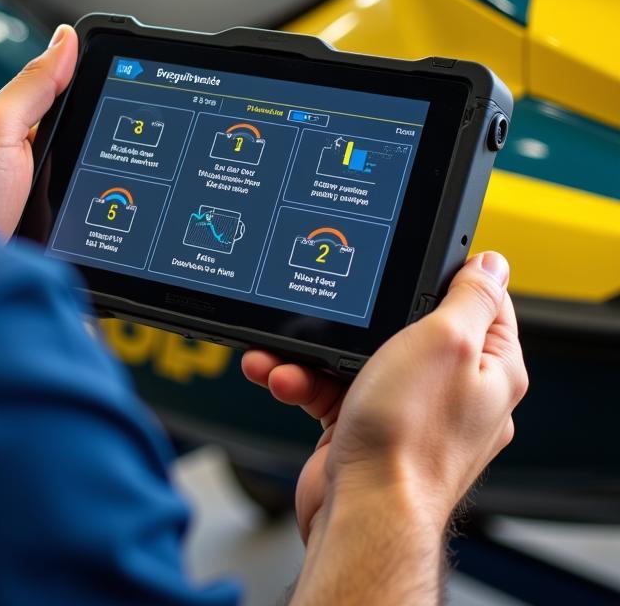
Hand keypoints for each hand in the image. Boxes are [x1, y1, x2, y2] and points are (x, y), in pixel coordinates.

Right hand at [243, 252, 527, 542]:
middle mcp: (451, 390)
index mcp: (488, 368)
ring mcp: (405, 410)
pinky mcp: (363, 427)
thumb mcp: (446, 342)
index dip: (445, 276)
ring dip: (312, 353)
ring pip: (355, 357)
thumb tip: (490, 263)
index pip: (479, 303)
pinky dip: (301, 382)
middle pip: (403, 325)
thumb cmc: (410, 439)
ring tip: (287, 356)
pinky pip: (328, 388)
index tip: (409, 261)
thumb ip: (469, 298)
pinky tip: (283, 379)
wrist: (363, 513)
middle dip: (353, 317)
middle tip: (333, 309)